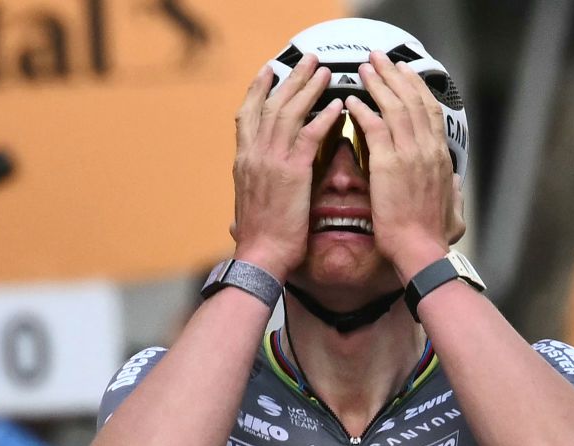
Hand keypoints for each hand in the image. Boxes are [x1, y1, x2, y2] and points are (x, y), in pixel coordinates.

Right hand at [232, 55, 343, 280]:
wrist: (260, 257)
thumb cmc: (258, 241)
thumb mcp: (245, 211)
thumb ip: (249, 198)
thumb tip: (237, 212)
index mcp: (244, 161)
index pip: (247, 115)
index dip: (257, 90)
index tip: (268, 71)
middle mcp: (254, 154)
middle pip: (270, 104)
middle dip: (289, 79)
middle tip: (306, 60)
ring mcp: (271, 161)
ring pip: (289, 112)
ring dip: (308, 88)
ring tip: (323, 71)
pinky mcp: (292, 172)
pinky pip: (308, 136)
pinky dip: (322, 118)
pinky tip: (336, 105)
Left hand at [346, 51, 462, 281]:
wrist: (420, 251)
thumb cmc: (432, 237)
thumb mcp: (453, 210)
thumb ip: (454, 191)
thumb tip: (457, 183)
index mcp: (439, 157)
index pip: (429, 111)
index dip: (416, 88)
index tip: (405, 72)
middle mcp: (426, 150)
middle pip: (411, 100)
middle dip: (395, 75)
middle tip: (380, 58)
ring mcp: (408, 155)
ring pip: (393, 107)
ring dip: (377, 84)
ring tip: (364, 68)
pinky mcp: (387, 165)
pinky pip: (374, 128)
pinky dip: (362, 111)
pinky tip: (351, 101)